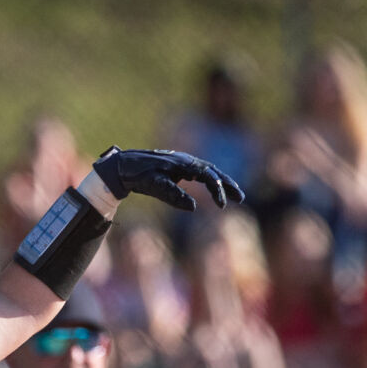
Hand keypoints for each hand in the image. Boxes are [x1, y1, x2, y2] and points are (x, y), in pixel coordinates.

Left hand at [93, 147, 243, 213]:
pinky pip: (199, 173)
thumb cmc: (139, 176)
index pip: (208, 176)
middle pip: (213, 171)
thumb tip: (194, 207)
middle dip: (228, 185)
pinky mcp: (179, 167)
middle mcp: (187, 160)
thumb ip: (174, 196)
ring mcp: (183, 162)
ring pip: (208, 171)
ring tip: (233, 195)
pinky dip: (209, 181)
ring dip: (221, 183)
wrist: (125, 166)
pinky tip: (213, 189)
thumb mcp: (155, 187)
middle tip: (241, 198)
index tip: (221, 206)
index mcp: (184, 163)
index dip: (217, 191)